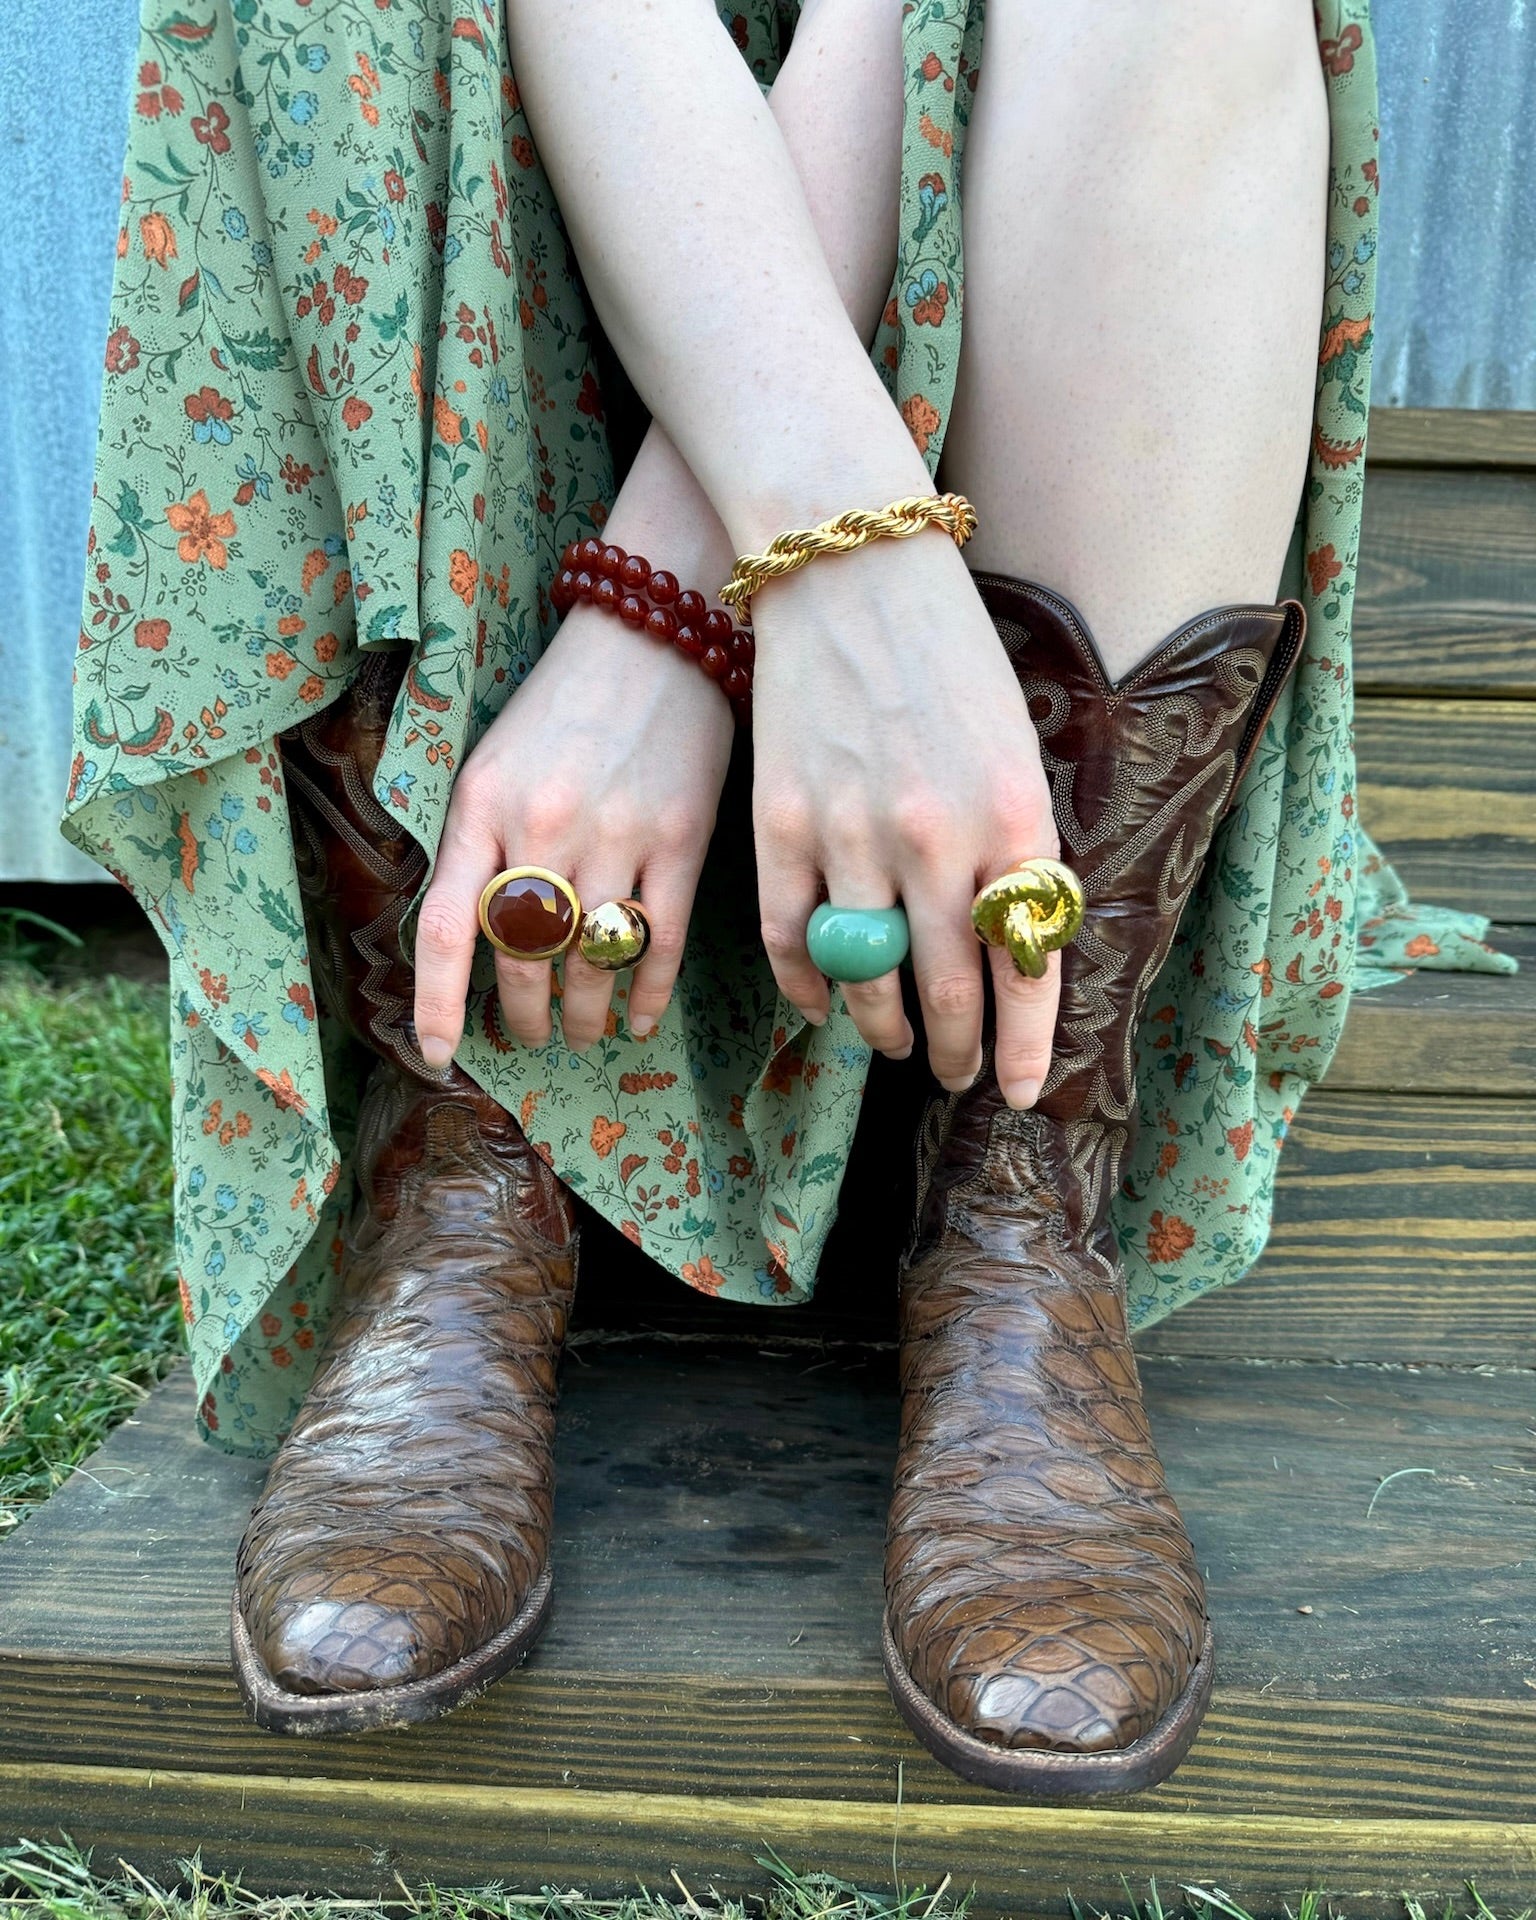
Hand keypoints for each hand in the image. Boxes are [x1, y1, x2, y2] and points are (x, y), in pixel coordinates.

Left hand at [414, 609, 734, 1061]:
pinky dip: (647, 995)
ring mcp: (616, 837)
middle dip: (522, 1016)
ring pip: (592, 962)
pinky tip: (639, 1019)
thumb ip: (478, 844)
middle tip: (528, 1035)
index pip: (449, 929)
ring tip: (581, 1030)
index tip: (435, 1055)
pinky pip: (660, 943)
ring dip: (583, 1014)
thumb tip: (475, 940)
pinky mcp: (681, 840)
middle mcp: (544, 827)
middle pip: (525, 959)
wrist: (652, 636)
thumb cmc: (564, 705)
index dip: (437, 1004)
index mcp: (482, 807)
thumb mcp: (493, 762)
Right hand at [750, 533, 1060, 1107]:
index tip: (1019, 1091)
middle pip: (947, 992)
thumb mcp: (1013, 750)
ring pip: (867, 981)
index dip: (1025, 1047)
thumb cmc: (949, 654)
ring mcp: (852, 836)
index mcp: (1013, 820)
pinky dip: (807, 989)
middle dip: (956, 1052)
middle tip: (957, 1077)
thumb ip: (1014, 850)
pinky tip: (822, 1006)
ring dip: (884, 1030)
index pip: (1027, 969)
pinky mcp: (780, 825)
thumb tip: (1007, 948)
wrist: (851, 569)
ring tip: (893, 1045)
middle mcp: (937, 841)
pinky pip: (791, 941)